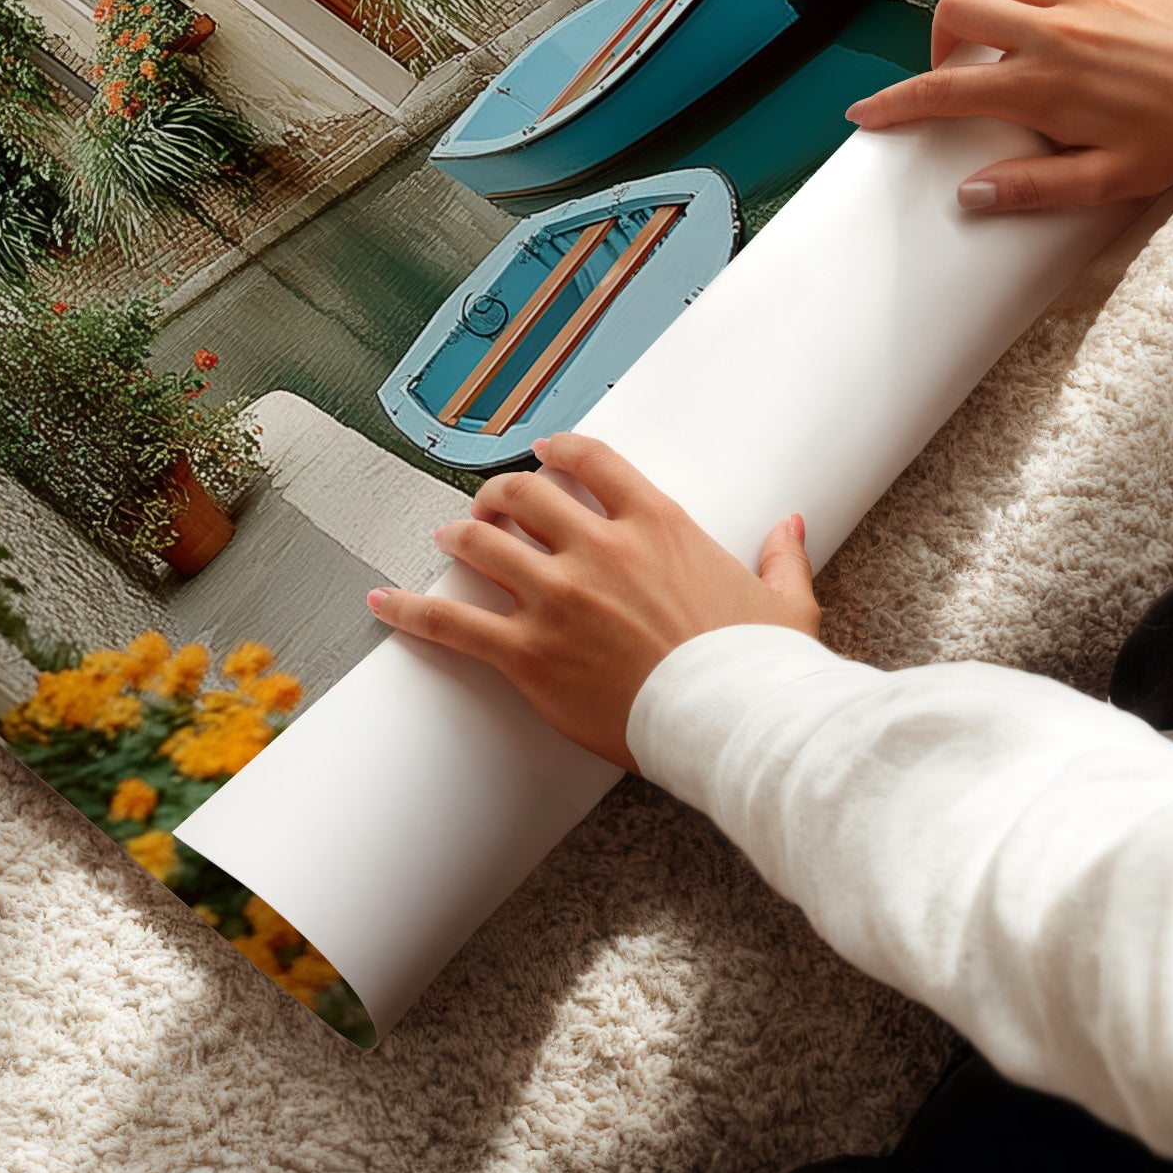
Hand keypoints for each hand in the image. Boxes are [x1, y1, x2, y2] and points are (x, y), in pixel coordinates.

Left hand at [365, 433, 816, 771]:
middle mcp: (599, 548)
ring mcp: (558, 598)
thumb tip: (790, 525)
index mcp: (657, 524)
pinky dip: (410, 609)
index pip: (589, 460)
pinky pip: (452, 622)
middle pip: (522, 494)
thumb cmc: (760, 668)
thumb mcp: (784, 602)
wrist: (735, 723)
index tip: (542, 450)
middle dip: (497, 494)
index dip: (556, 448)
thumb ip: (780, 556)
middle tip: (488, 506)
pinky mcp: (529, 653)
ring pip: (482, 543)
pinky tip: (382, 600)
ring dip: (457, 536)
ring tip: (445, 539)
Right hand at [845, 0, 1172, 212]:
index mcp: (1043, 85)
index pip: (944, 91)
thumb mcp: (1109, 180)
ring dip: (985, 2)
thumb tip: (969, 194)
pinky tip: (1054, 7)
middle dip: (937, 42)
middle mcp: (1052, 30)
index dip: (895, 103)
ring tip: (1000, 34)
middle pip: (956, 12)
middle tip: (954, 70)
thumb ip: (1034, 188)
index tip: (866, 113)